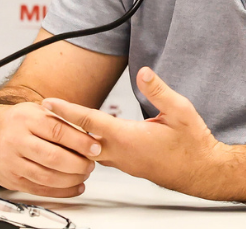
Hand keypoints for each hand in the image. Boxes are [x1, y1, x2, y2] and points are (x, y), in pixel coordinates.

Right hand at [0, 101, 102, 197]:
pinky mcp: (11, 180)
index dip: (80, 141)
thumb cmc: (18, 122)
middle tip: (91, 164)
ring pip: (47, 176)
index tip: (95, 147)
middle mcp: (16, 140)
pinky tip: (74, 187)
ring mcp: (12, 162)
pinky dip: (60, 191)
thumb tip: (89, 134)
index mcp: (26, 119)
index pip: (58, 131)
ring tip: (84, 175)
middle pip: (53, 157)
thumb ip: (60, 120)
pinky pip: (39, 189)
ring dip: (71, 179)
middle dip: (77, 163)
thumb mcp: (36, 111)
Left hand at [43, 67, 229, 197]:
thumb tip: (143, 72)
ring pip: (89, 149)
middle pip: (81, 138)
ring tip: (60, 121)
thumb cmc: (193, 144)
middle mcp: (121, 153)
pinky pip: (101, 155)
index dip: (67, 110)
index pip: (89, 122)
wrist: (202, 171)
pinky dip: (89, 144)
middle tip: (43, 110)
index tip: (48, 103)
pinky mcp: (129, 165)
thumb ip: (159, 91)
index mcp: (129, 138)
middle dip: (61, 124)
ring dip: (74, 135)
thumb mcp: (180, 110)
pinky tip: (88, 137)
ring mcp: (124, 162)